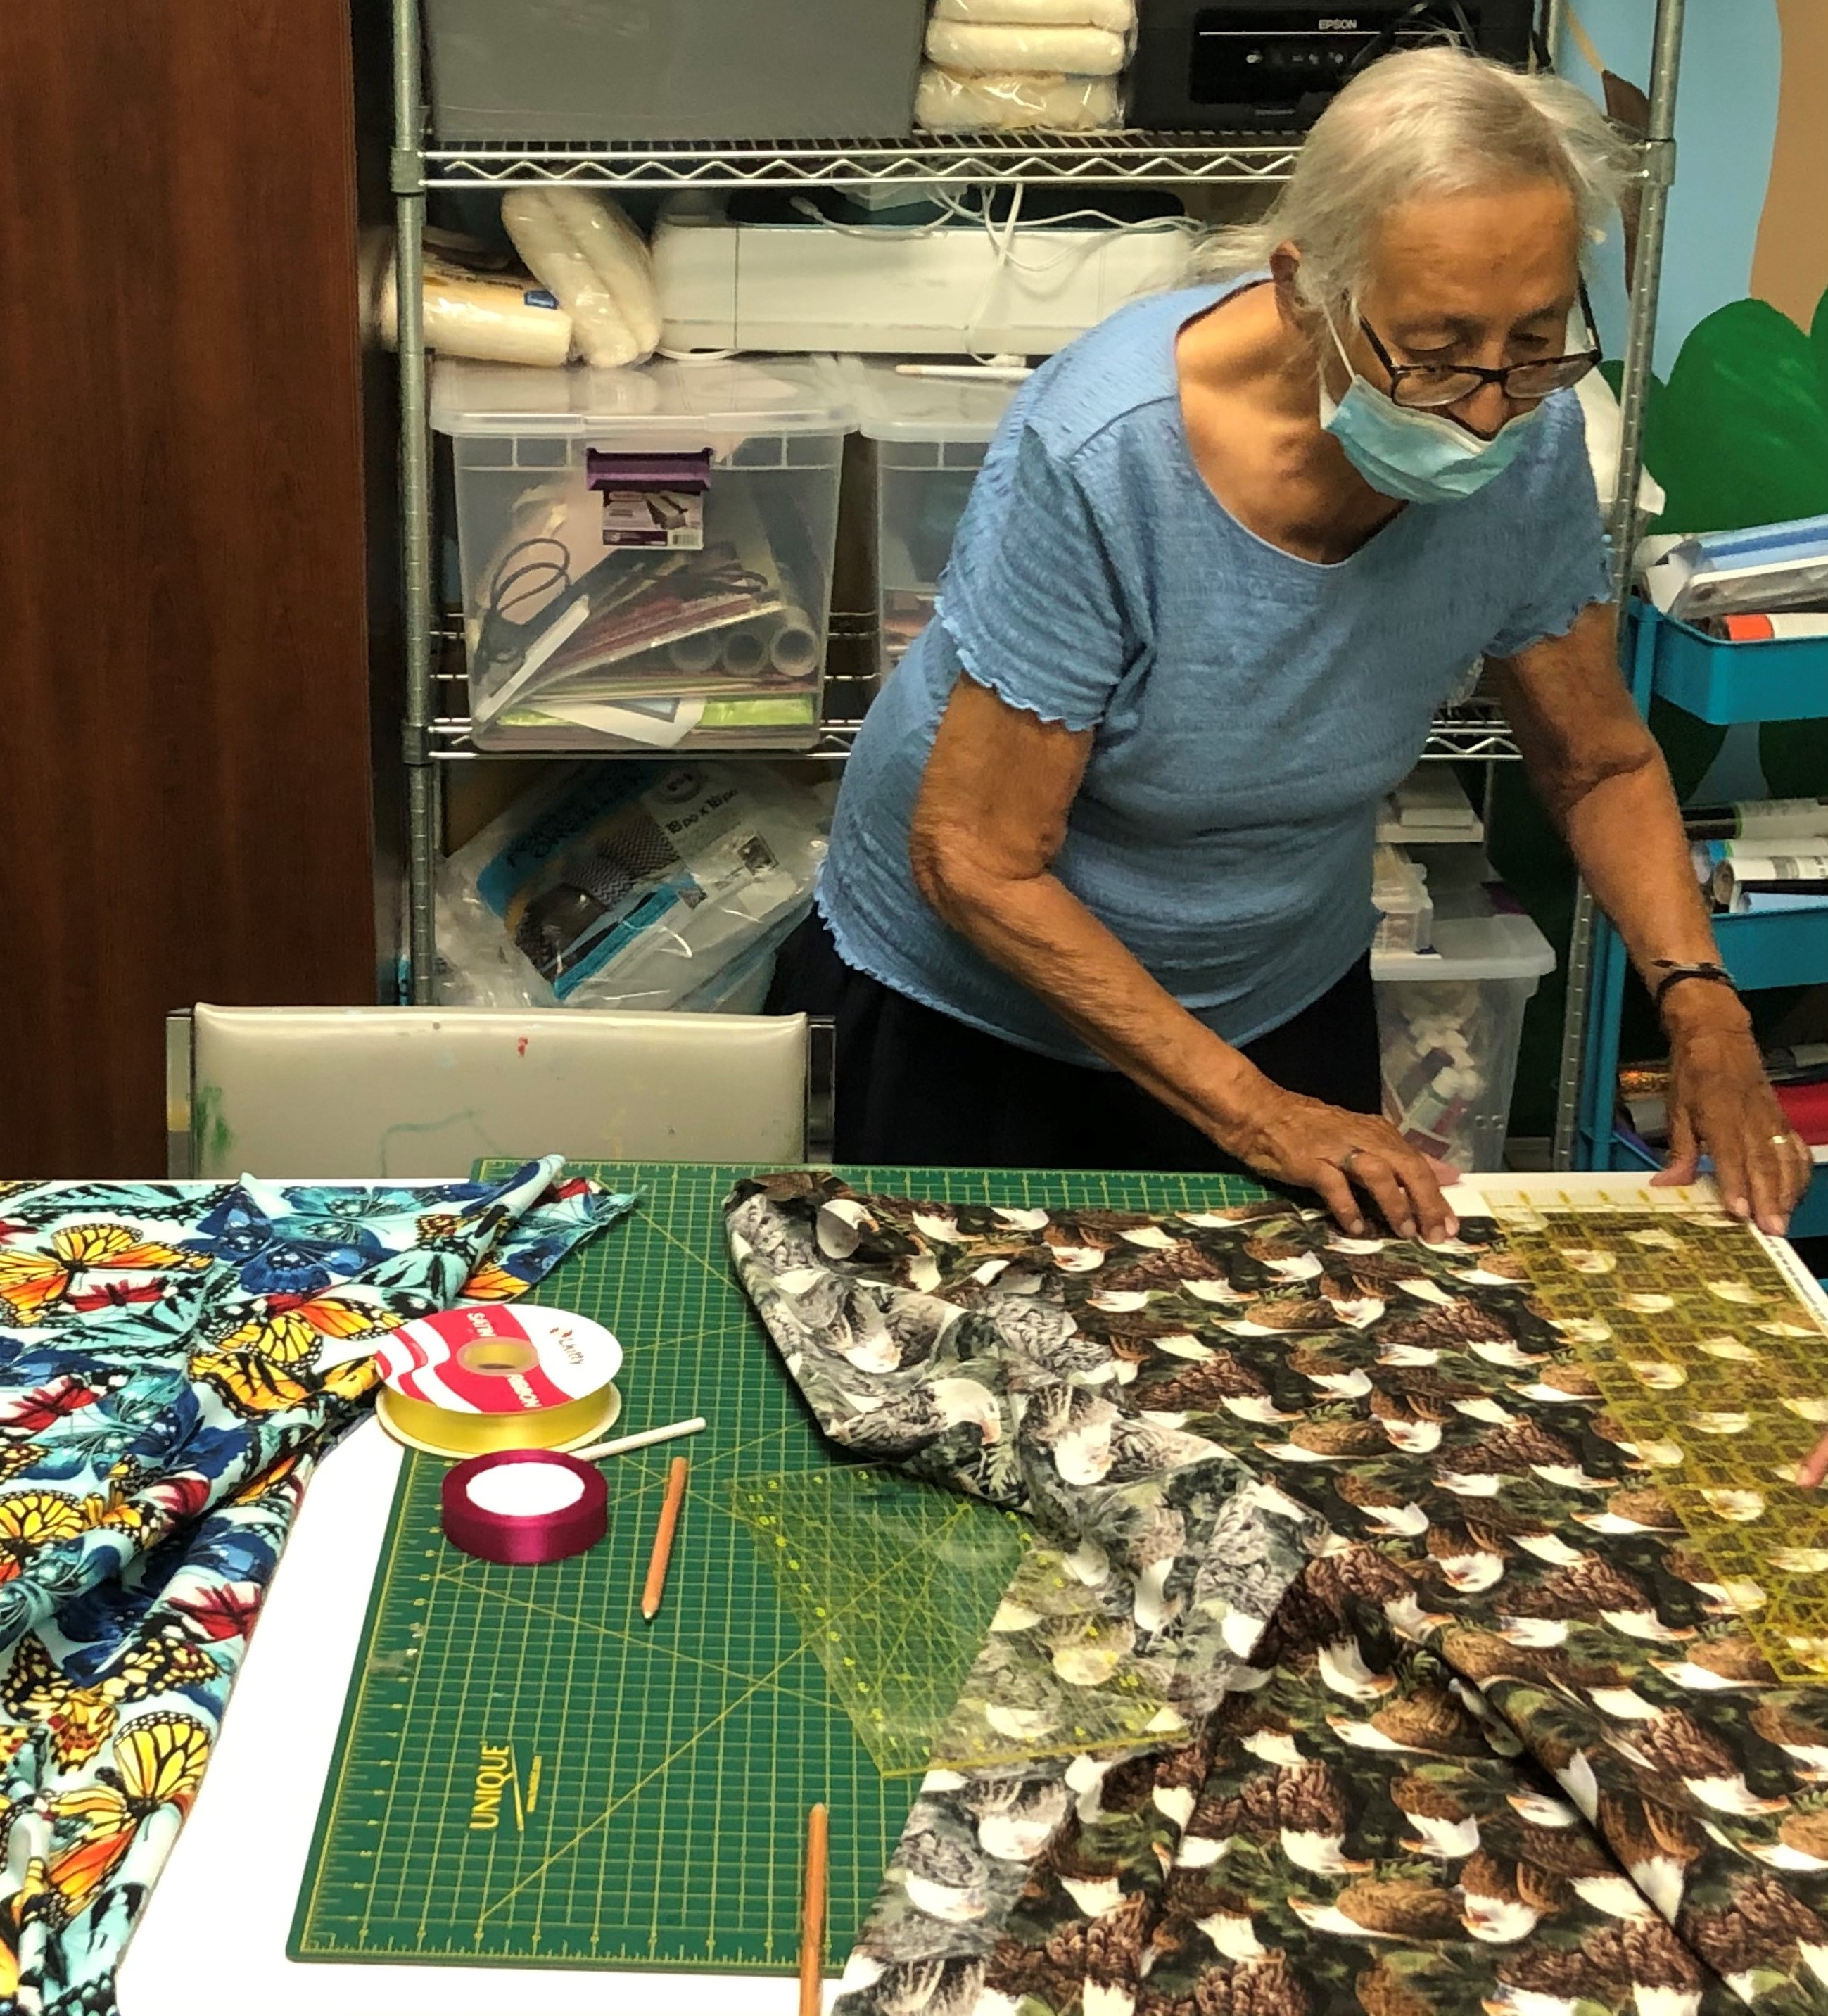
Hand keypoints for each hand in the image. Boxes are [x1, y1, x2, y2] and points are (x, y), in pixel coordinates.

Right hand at [1213, 1079, 1458, 1242]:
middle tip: (1437, 1234)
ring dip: (1395, 1204)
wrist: (1261, 1113)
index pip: (1418, 1163)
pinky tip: (1356, 1229)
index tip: (1453, 1226)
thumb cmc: (1313, 1129)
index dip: (1438, 1195)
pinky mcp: (1310, 1161)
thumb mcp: (1363, 1138)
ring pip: (1377, 1173)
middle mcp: (1364, 1138)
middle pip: (1407, 1168)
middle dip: (1427, 1202)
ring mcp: (1336, 1148)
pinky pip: (1334, 1186)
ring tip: (1404, 1232)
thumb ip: (1402, 1157)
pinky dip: (1348, 1208)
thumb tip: (1447, 1174)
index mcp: (1378, 1133)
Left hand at [1653, 998, 1810, 1234]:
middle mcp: (1749, 1118)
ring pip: (1783, 1159)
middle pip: (1762, 1164)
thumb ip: (1679, 1151)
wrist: (1717, 1036)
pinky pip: (1795, 1148)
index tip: (1740, 1211)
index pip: (1729, 1155)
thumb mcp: (1676, 1110)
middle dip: (1768, 1199)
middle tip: (1771, 1229)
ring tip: (1784, 1218)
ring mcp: (1769, 1118)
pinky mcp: (1780, 1119)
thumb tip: (1666, 1184)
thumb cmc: (1694, 1073)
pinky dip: (1799, 1172)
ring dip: (1786, 1192)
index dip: (1736, 1184)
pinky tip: (1797, 1191)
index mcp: (1719, 1114)